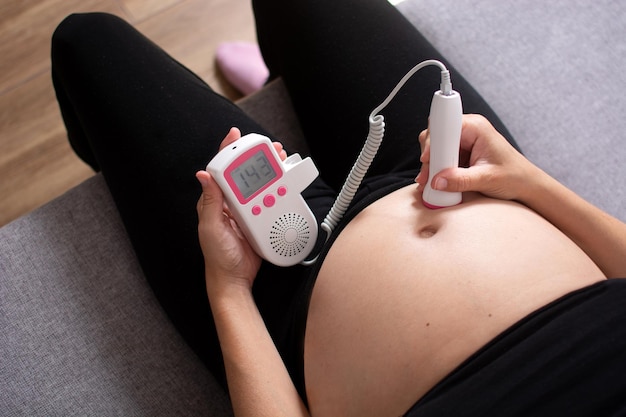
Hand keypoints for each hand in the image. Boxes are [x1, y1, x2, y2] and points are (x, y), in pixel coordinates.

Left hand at [196, 128, 286, 295]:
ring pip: (259, 185)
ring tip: (280, 161)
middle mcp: (231, 204)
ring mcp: (246, 211)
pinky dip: (277, 192)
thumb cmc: (218, 256)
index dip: (228, 150)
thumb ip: (209, 202)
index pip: (221, 170)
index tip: (235, 134)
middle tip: (269, 148)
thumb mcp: (210, 228)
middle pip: (244, 174)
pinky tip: (285, 185)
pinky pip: (269, 202)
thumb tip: (203, 175)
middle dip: (255, 157)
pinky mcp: (259, 220)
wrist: (235, 279)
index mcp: (215, 201)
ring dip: (270, 172)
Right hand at [416, 114, 538, 201]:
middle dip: (429, 157)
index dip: (434, 141)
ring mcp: (463, 142)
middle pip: (436, 136)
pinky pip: (441, 158)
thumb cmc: (514, 177)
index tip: (428, 159)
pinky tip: (437, 182)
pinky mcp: (460, 154)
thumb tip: (436, 181)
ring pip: (435, 149)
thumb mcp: (486, 179)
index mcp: (476, 128)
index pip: (445, 125)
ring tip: (432, 182)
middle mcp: (468, 131)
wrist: (526, 185)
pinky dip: (437, 170)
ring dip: (431, 166)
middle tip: (429, 176)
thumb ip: (459, 180)